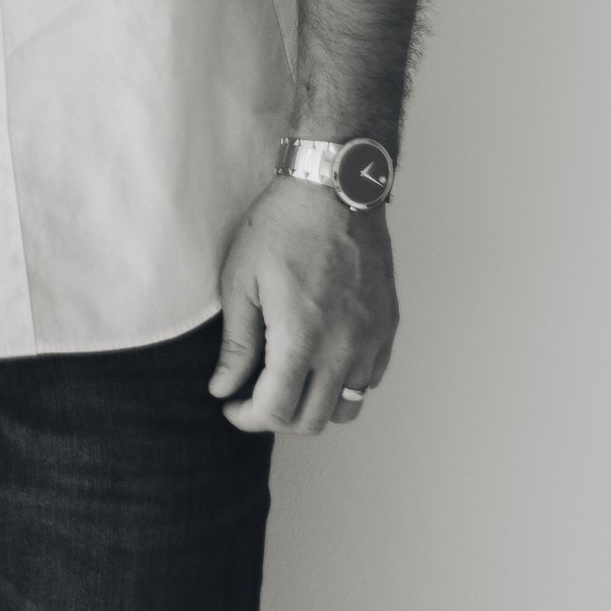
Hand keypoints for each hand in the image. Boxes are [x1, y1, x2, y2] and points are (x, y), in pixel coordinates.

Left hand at [210, 178, 398, 435]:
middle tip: (254, 396)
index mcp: (301, 339)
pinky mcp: (387, 328)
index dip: (247, 418)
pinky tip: (320, 359)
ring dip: (313, 405)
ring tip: (288, 379)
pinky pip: (369, 380)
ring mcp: (371, 340)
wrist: (335, 189)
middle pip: (311, 420)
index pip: (276, 412)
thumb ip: (236, 344)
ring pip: (346, 408)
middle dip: (276, 417)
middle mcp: (343, 349)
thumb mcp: (241, 281)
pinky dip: (344, 384)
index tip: (231, 405)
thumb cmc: (281, 227)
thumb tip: (224, 389)